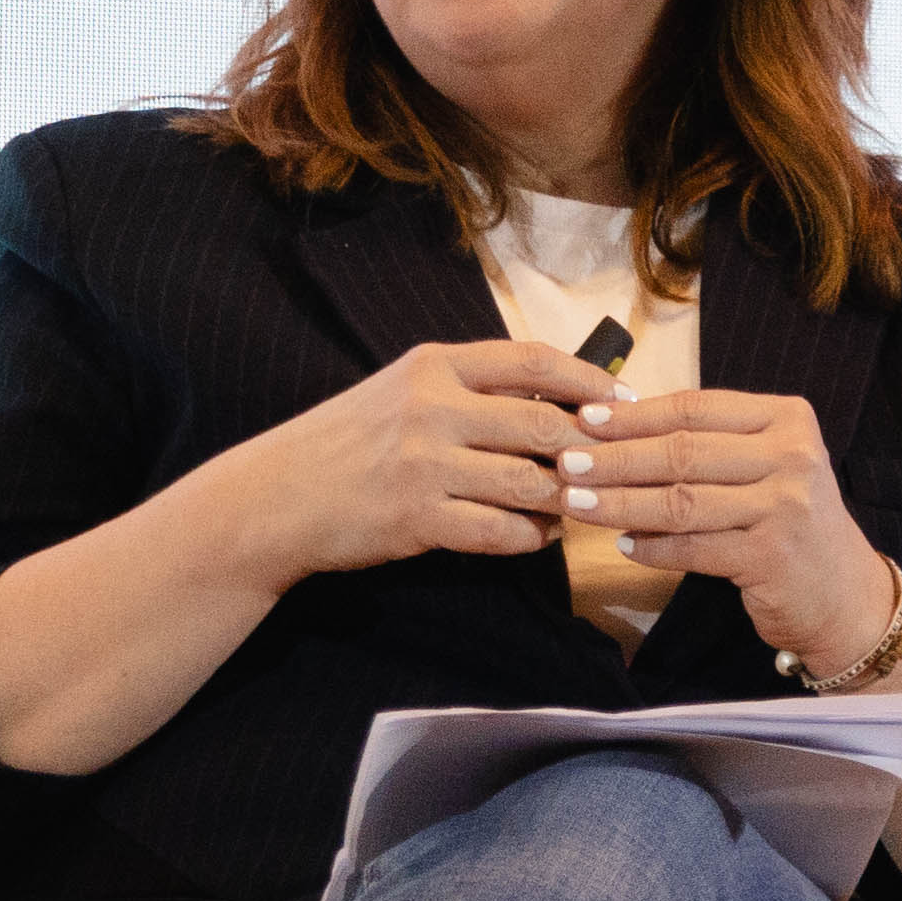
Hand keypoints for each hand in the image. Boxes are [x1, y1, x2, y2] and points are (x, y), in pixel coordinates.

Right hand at [239, 339, 601, 573]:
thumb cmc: (347, 443)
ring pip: (531, 484)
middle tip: (617, 468)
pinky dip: (530, 538)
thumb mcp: (402, 391)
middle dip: (590, 452)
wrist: (275, 497)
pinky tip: (537, 537)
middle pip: (545, 426)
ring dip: (564, 501)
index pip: (533, 362)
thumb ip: (468, 388)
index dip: (591, 381)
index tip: (626, 401)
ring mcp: (426, 465)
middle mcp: (433, 407)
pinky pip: (502, 532)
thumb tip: (554, 398)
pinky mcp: (418, 519)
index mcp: (434, 365)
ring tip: (576, 506)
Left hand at [550, 385, 898, 669]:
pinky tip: (622, 544)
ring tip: (576, 504)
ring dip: (621, 503)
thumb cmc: (792, 524)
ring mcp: (786, 506)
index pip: (697, 407)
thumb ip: (713, 443)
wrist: (847, 596)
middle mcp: (792, 456)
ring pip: (682, 500)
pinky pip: (695, 548)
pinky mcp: (773, 557)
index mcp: (787, 418)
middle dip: (616, 458)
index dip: (636, 414)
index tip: (585, 418)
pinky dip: (653, 548)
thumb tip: (621, 422)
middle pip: (684, 451)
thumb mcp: (768, 466)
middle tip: (566, 462)